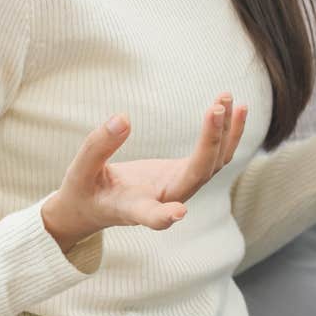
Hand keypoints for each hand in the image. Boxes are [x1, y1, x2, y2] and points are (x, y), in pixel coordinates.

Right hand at [44, 93, 248, 246]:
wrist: (95, 205)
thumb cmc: (84, 192)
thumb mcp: (79, 172)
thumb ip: (98, 147)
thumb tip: (123, 118)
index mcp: (133, 207)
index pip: (151, 215)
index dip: (164, 216)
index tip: (178, 214)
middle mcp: (166, 199)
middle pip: (198, 175)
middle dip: (211, 142)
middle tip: (216, 107)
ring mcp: (181, 187)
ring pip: (214, 164)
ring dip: (226, 132)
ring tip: (229, 98)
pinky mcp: (186, 175)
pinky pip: (214, 155)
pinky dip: (226, 133)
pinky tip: (236, 107)